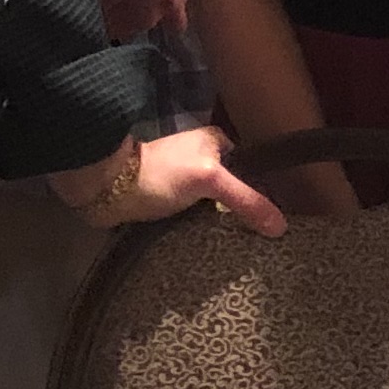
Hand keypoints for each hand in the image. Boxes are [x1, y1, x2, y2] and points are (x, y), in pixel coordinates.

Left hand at [63, 126, 286, 237]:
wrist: (107, 189)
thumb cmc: (162, 174)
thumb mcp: (210, 180)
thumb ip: (246, 200)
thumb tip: (281, 226)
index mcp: (216, 141)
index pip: (252, 168)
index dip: (264, 191)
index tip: (277, 219)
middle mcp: (202, 157)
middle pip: (234, 188)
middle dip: (243, 210)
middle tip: (261, 238)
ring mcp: (185, 181)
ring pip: (216, 205)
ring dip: (224, 223)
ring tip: (243, 246)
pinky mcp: (169, 202)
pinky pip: (197, 217)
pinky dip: (205, 230)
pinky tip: (216, 246)